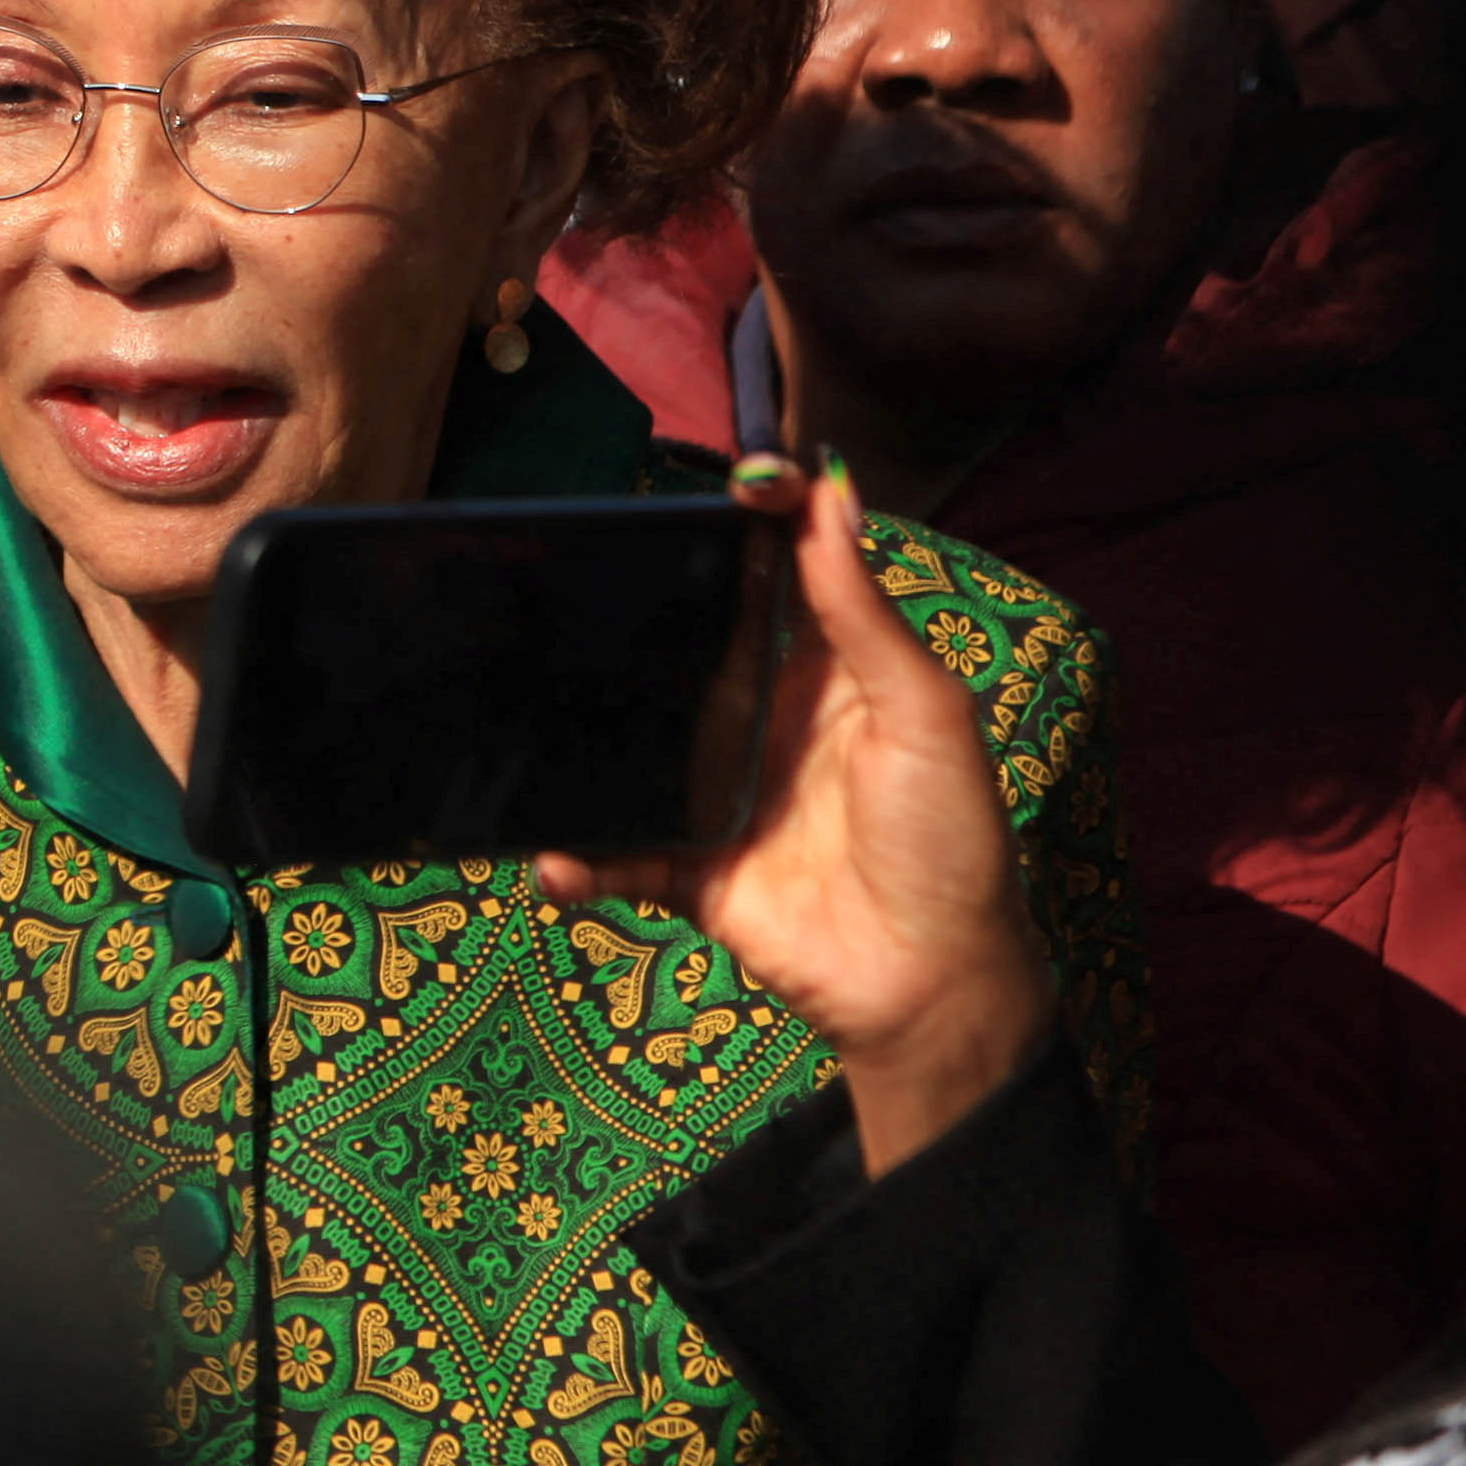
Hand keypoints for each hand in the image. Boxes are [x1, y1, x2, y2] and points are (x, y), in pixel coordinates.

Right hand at [536, 458, 1052, 1174]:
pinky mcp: (687, 866)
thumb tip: (830, 490)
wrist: (932, 987)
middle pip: (679, 641)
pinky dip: (575, 857)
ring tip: (515, 698)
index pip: (776, 573)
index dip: (751, 518)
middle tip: (575, 567)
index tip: (726, 479)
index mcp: (822, 672)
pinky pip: (614, 851)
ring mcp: (714, 790)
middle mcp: (756, 718)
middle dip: (628, 604)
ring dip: (574, 730)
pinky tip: (551, 856)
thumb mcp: (924, 713)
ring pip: (627, 740)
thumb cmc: (950, 841)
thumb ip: (865, 612)